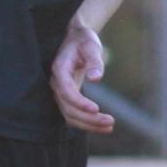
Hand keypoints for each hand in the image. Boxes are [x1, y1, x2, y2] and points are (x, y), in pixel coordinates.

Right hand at [49, 18, 112, 133]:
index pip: (66, 91)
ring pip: (70, 116)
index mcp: (59, 69)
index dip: (79, 102)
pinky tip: (104, 126)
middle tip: (110, 122)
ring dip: (89, 124)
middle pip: (68, 108)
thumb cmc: (83, 41)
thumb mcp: (91, 45)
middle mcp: (56, 83)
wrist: (75, 40)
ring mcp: (60, 93)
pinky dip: (87, 123)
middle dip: (88, 118)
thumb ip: (94, 61)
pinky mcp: (67, 98)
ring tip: (110, 126)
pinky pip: (74, 115)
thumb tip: (96, 78)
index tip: (96, 109)